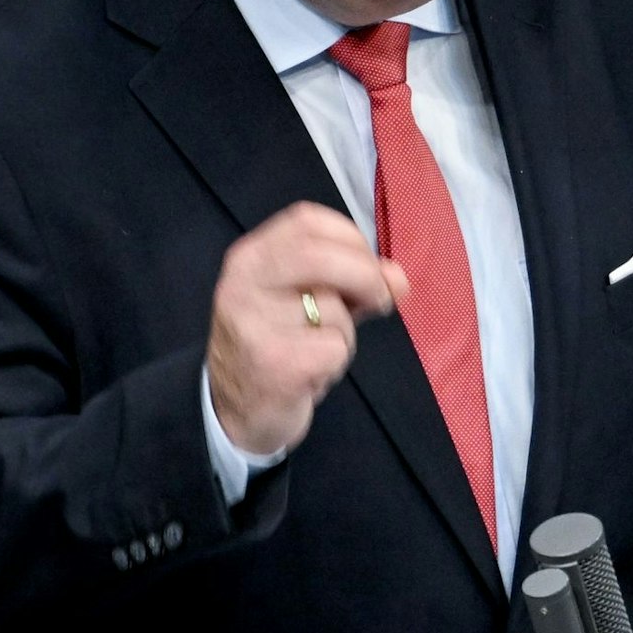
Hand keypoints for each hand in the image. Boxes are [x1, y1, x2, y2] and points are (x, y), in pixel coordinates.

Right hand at [205, 201, 409, 453]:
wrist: (235, 411)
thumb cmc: (279, 344)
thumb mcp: (311, 301)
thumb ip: (354, 281)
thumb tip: (397, 277)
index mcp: (250, 256)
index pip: (307, 220)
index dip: (350, 238)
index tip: (368, 264)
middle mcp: (243, 283)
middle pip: (320, 256)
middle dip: (365, 276)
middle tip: (379, 301)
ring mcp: (253, 323)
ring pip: (333, 309)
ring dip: (345, 333)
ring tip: (317, 350)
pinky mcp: (273, 363)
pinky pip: (334, 349)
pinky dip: (337, 363)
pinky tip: (312, 375)